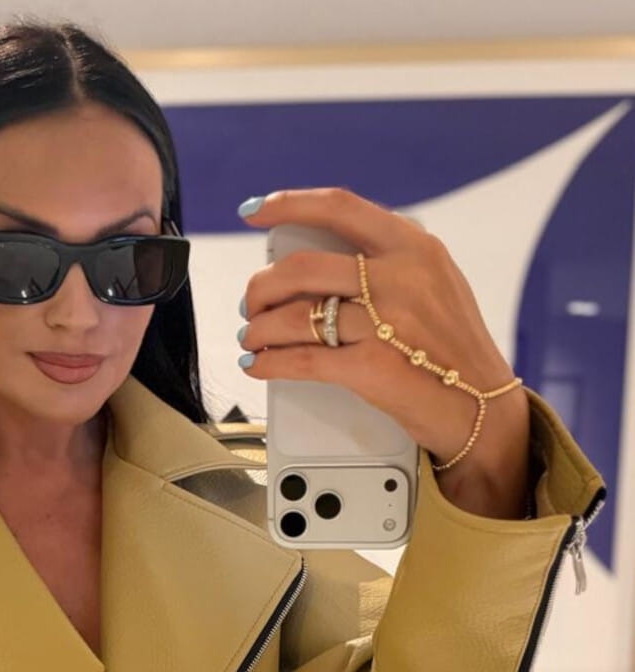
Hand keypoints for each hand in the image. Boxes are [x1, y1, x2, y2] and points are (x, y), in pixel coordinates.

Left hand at [235, 186, 529, 474]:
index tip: (255, 210)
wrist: (482, 404)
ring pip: (295, 316)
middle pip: (302, 267)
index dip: (289, 203)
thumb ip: (389, 263)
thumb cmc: (453, 347)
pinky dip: (271, 363)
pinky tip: (260, 365)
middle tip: (253, 303)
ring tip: (253, 338)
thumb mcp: (435, 282)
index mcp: (413, 246)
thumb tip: (323, 261)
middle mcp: (399, 276)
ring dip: (260, 329)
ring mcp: (385, 321)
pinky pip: (302, 360)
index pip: (340, 207)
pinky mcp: (371, 367)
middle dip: (262, 287)